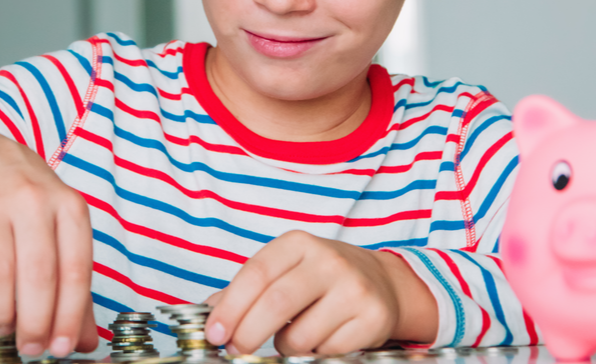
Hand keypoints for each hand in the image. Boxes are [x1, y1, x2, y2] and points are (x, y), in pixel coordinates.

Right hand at [0, 127, 97, 356]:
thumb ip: (72, 282)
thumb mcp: (58, 225)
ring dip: (1, 313)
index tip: (64, 348)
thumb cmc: (22, 196)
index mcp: (68, 207)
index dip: (71, 316)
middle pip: (39, 276)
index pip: (76, 270)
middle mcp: (33, 201)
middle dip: (35, 323)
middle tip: (30, 347)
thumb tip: (85, 340)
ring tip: (3, 325)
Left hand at [203, 230, 437, 354]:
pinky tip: (321, 337)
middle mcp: (328, 261)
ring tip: (293, 335)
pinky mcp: (373, 318)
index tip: (214, 333)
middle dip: (247, 334)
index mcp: (299, 243)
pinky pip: (326, 351)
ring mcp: (354, 289)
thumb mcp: (286, 269)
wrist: (384, 283)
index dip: (230, 308)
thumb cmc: (323, 277)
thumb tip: (211, 311)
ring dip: (285, 346)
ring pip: (299, 336)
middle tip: (236, 349)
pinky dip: (315, 353)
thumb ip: (249, 288)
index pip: (256, 274)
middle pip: (275, 304)